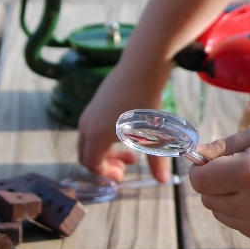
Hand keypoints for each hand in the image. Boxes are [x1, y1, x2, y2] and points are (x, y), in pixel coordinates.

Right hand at [76, 60, 172, 182]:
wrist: (141, 67)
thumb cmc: (145, 101)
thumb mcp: (152, 134)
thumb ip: (156, 161)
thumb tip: (163, 181)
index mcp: (96, 136)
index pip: (92, 165)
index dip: (107, 174)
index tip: (124, 175)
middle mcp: (86, 125)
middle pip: (87, 155)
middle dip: (105, 165)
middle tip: (128, 166)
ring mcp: (89, 113)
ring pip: (90, 141)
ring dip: (106, 151)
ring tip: (132, 150)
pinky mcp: (94, 103)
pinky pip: (93, 128)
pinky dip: (104, 138)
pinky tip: (127, 133)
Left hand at [188, 124, 249, 243]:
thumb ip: (223, 146)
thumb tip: (195, 156)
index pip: (200, 180)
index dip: (201, 167)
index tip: (213, 158)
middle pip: (207, 198)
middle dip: (214, 182)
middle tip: (237, 165)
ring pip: (220, 214)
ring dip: (225, 197)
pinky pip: (237, 224)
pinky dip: (241, 211)